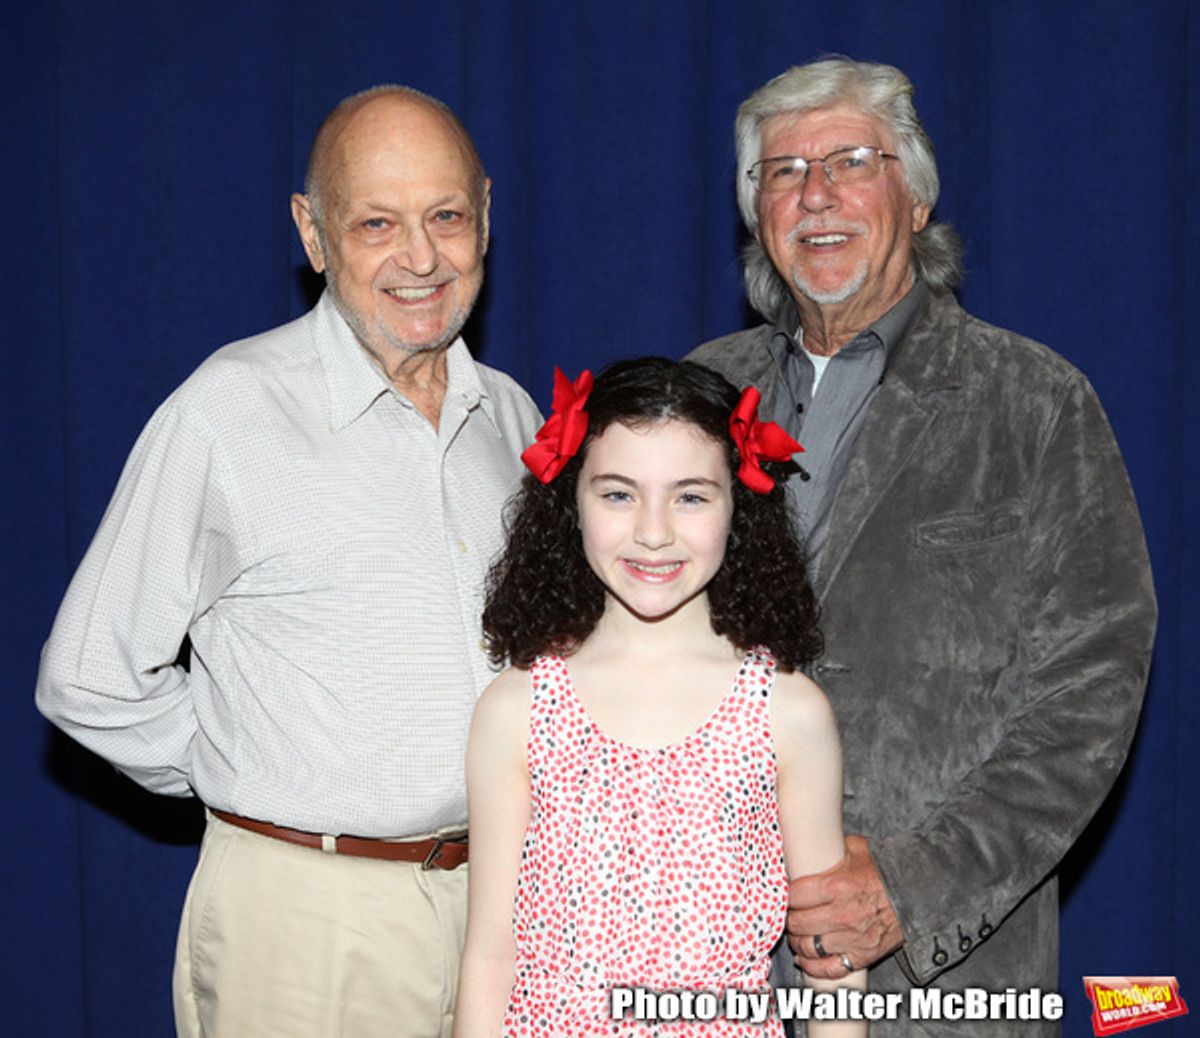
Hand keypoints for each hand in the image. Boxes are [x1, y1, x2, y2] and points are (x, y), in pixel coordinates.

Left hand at [787, 835, 903, 977]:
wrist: (917, 894)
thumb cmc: (883, 870)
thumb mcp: (857, 849)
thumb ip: (830, 846)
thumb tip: (807, 839)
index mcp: (838, 885)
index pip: (794, 895)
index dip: (785, 896)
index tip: (784, 895)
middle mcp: (843, 914)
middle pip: (797, 923)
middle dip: (789, 918)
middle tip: (789, 914)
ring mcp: (853, 938)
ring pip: (808, 946)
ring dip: (798, 941)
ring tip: (797, 933)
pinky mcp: (863, 956)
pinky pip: (828, 969)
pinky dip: (812, 967)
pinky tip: (804, 958)